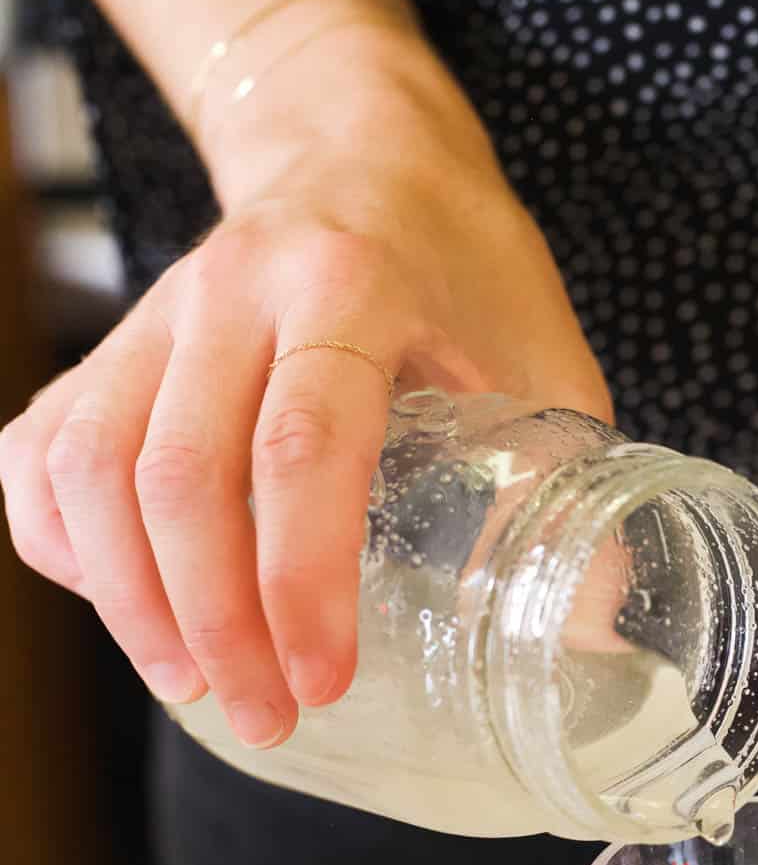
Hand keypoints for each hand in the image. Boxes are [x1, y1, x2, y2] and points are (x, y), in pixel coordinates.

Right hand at [0, 53, 609, 750]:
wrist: (361, 149)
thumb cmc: (461, 263)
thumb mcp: (545, 354)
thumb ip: (567, 481)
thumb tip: (595, 628)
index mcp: (351, 284)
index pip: (302, 445)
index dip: (301, 580)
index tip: (323, 681)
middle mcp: (233, 289)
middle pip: (177, 474)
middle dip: (212, 621)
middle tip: (263, 716)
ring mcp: (158, 312)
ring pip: (91, 466)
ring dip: (130, 599)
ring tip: (192, 684)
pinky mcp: (114, 342)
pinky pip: (45, 448)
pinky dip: (63, 538)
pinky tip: (122, 601)